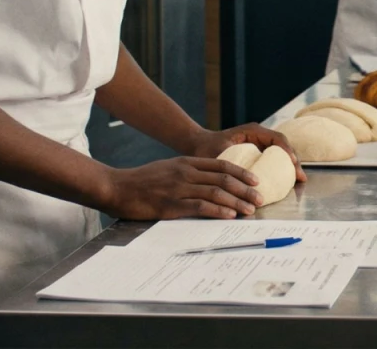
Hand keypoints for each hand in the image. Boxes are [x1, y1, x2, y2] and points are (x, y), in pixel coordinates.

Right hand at [99, 157, 261, 220]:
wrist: (116, 187)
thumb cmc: (141, 181)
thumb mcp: (168, 169)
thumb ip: (188, 172)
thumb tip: (209, 183)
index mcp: (186, 162)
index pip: (222, 165)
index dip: (242, 173)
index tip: (256, 181)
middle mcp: (186, 172)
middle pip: (224, 179)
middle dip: (245, 189)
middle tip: (260, 199)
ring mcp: (178, 188)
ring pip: (216, 193)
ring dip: (237, 202)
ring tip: (250, 210)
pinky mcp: (171, 204)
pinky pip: (201, 207)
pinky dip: (218, 211)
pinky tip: (230, 215)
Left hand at [191, 123, 306, 181]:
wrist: (198, 145)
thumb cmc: (206, 148)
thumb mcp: (220, 156)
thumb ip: (232, 165)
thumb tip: (246, 181)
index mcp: (252, 131)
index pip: (276, 138)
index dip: (287, 151)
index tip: (292, 163)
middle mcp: (258, 135)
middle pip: (283, 146)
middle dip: (293, 161)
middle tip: (300, 177)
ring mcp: (259, 143)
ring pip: (280, 152)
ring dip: (289, 165)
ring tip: (298, 180)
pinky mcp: (257, 151)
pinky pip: (273, 158)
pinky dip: (281, 168)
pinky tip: (285, 180)